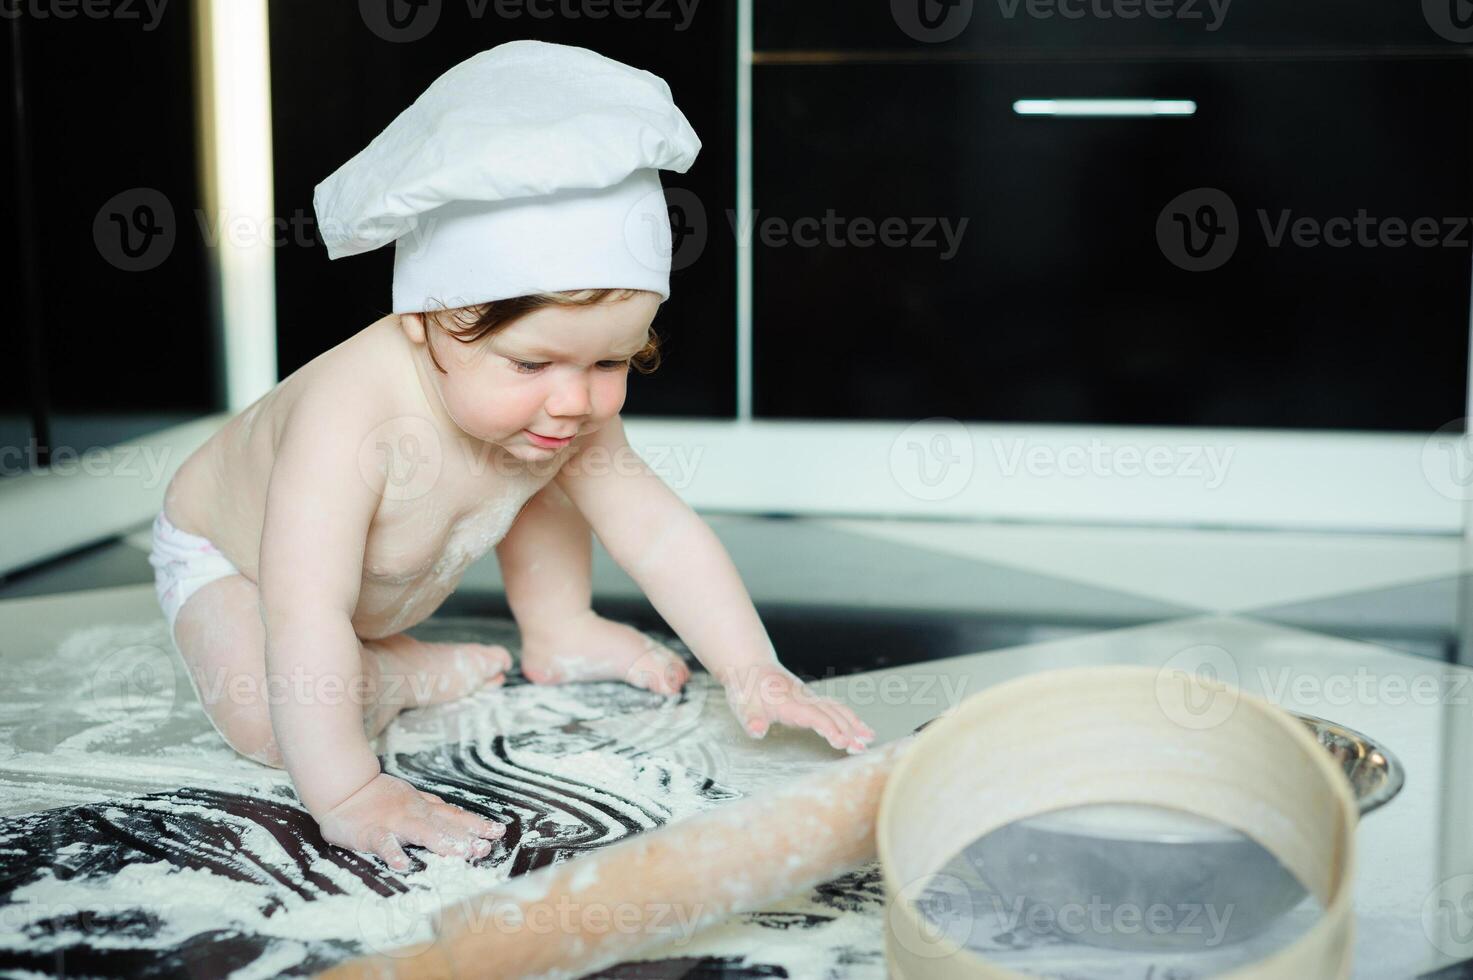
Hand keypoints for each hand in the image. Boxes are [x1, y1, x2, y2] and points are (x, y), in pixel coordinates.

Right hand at [318, 772, 505, 871]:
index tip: (498, 832)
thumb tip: (460, 817)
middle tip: (484, 849)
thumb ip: (434, 809)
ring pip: (421, 832)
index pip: (455, 817)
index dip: (477, 824)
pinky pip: (384, 843)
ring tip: (458, 855)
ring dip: (441, 842)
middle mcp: (414, 814)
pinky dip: (393, 853)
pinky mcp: (372, 832)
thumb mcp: (413, 798)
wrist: (345, 788)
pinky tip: (403, 866)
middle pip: (444, 826)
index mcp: (424, 809)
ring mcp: (394, 822)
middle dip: (466, 838)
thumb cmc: (380, 797)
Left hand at [722, 663, 875, 752]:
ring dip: (853, 724)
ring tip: (869, 738)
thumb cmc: (746, 688)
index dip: (829, 728)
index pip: (815, 716)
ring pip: (837, 709)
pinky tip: (860, 728)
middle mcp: (804, 699)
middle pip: (832, 713)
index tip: (842, 741)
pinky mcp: (811, 699)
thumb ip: (751, 719)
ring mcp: (809, 698)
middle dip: (848, 730)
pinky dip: (850, 718)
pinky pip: (835, 707)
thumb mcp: (742, 705)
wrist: (750, 666)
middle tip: (862, 748)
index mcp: (789, 702)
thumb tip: (756, 730)